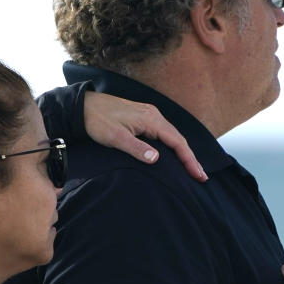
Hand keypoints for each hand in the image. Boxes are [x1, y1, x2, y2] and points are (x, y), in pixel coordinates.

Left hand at [82, 91, 207, 181]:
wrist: (83, 106)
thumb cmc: (97, 121)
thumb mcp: (115, 137)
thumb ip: (136, 148)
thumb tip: (156, 159)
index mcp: (150, 119)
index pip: (177, 141)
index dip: (189, 160)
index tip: (198, 175)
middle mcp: (153, 115)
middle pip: (178, 139)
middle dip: (190, 158)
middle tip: (200, 177)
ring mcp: (148, 116)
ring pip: (171, 136)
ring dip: (182, 152)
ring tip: (191, 169)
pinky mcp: (142, 118)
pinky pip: (163, 134)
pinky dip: (172, 146)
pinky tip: (173, 155)